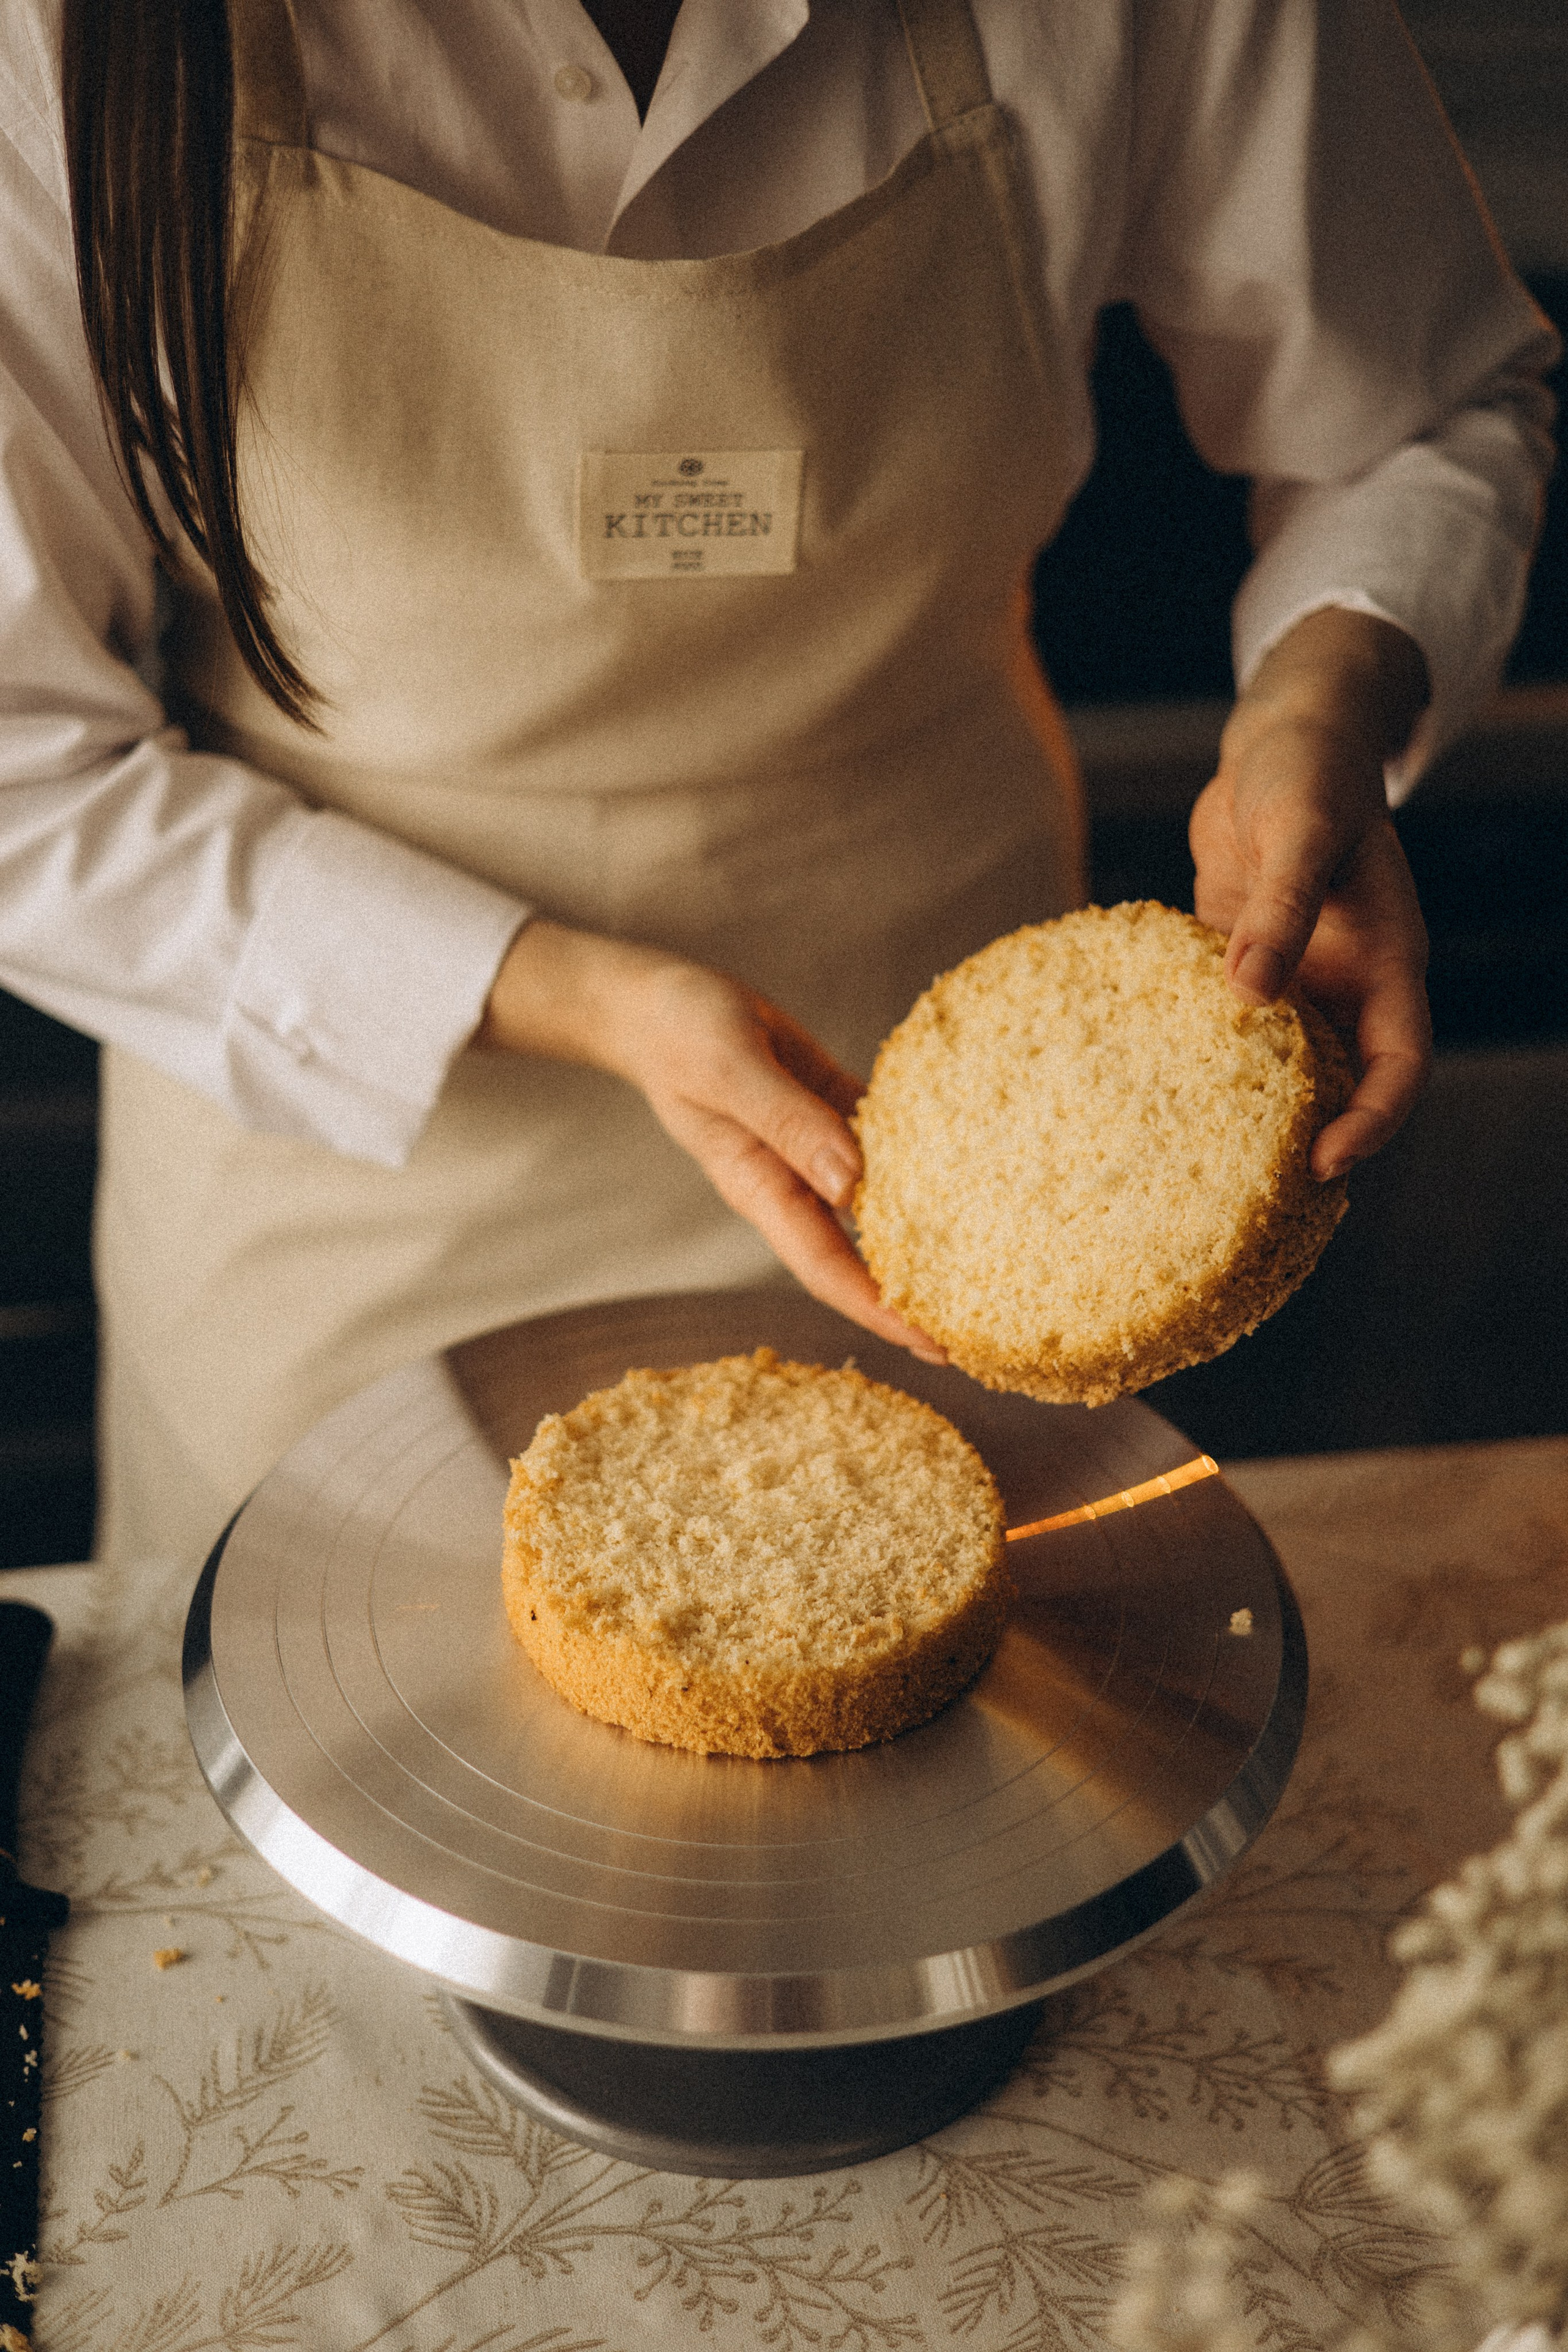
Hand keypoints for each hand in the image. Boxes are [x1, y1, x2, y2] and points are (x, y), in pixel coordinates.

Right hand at [477, 920, 945, 1361]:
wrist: (651, 999)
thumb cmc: (676, 1032)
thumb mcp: (729, 1071)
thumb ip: (788, 1122)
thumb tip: (853, 1185)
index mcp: (761, 1188)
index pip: (829, 1270)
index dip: (881, 1312)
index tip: (933, 1344)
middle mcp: (793, 1180)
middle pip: (863, 1253)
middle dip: (918, 1291)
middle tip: (988, 1321)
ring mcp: (813, 1145)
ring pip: (882, 1198)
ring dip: (932, 1226)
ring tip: (996, 1255)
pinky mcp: (828, 1105)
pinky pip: (884, 1135)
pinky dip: (925, 1146)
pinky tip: (974, 1155)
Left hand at [1190, 607, 1433, 1178]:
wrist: (1282, 741)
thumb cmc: (1304, 774)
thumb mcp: (1297, 831)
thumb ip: (1280, 910)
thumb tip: (1250, 997)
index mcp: (1385, 964)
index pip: (1398, 1067)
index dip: (1372, 1124)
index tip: (1326, 1166)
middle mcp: (1344, 985)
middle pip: (1343, 1089)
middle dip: (1311, 1146)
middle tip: (1255, 1207)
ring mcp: (1295, 981)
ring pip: (1282, 1071)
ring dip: (1251, 1117)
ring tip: (1192, 1179)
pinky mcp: (1240, 968)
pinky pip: (1226, 1033)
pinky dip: (1198, 1065)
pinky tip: (1142, 1099)